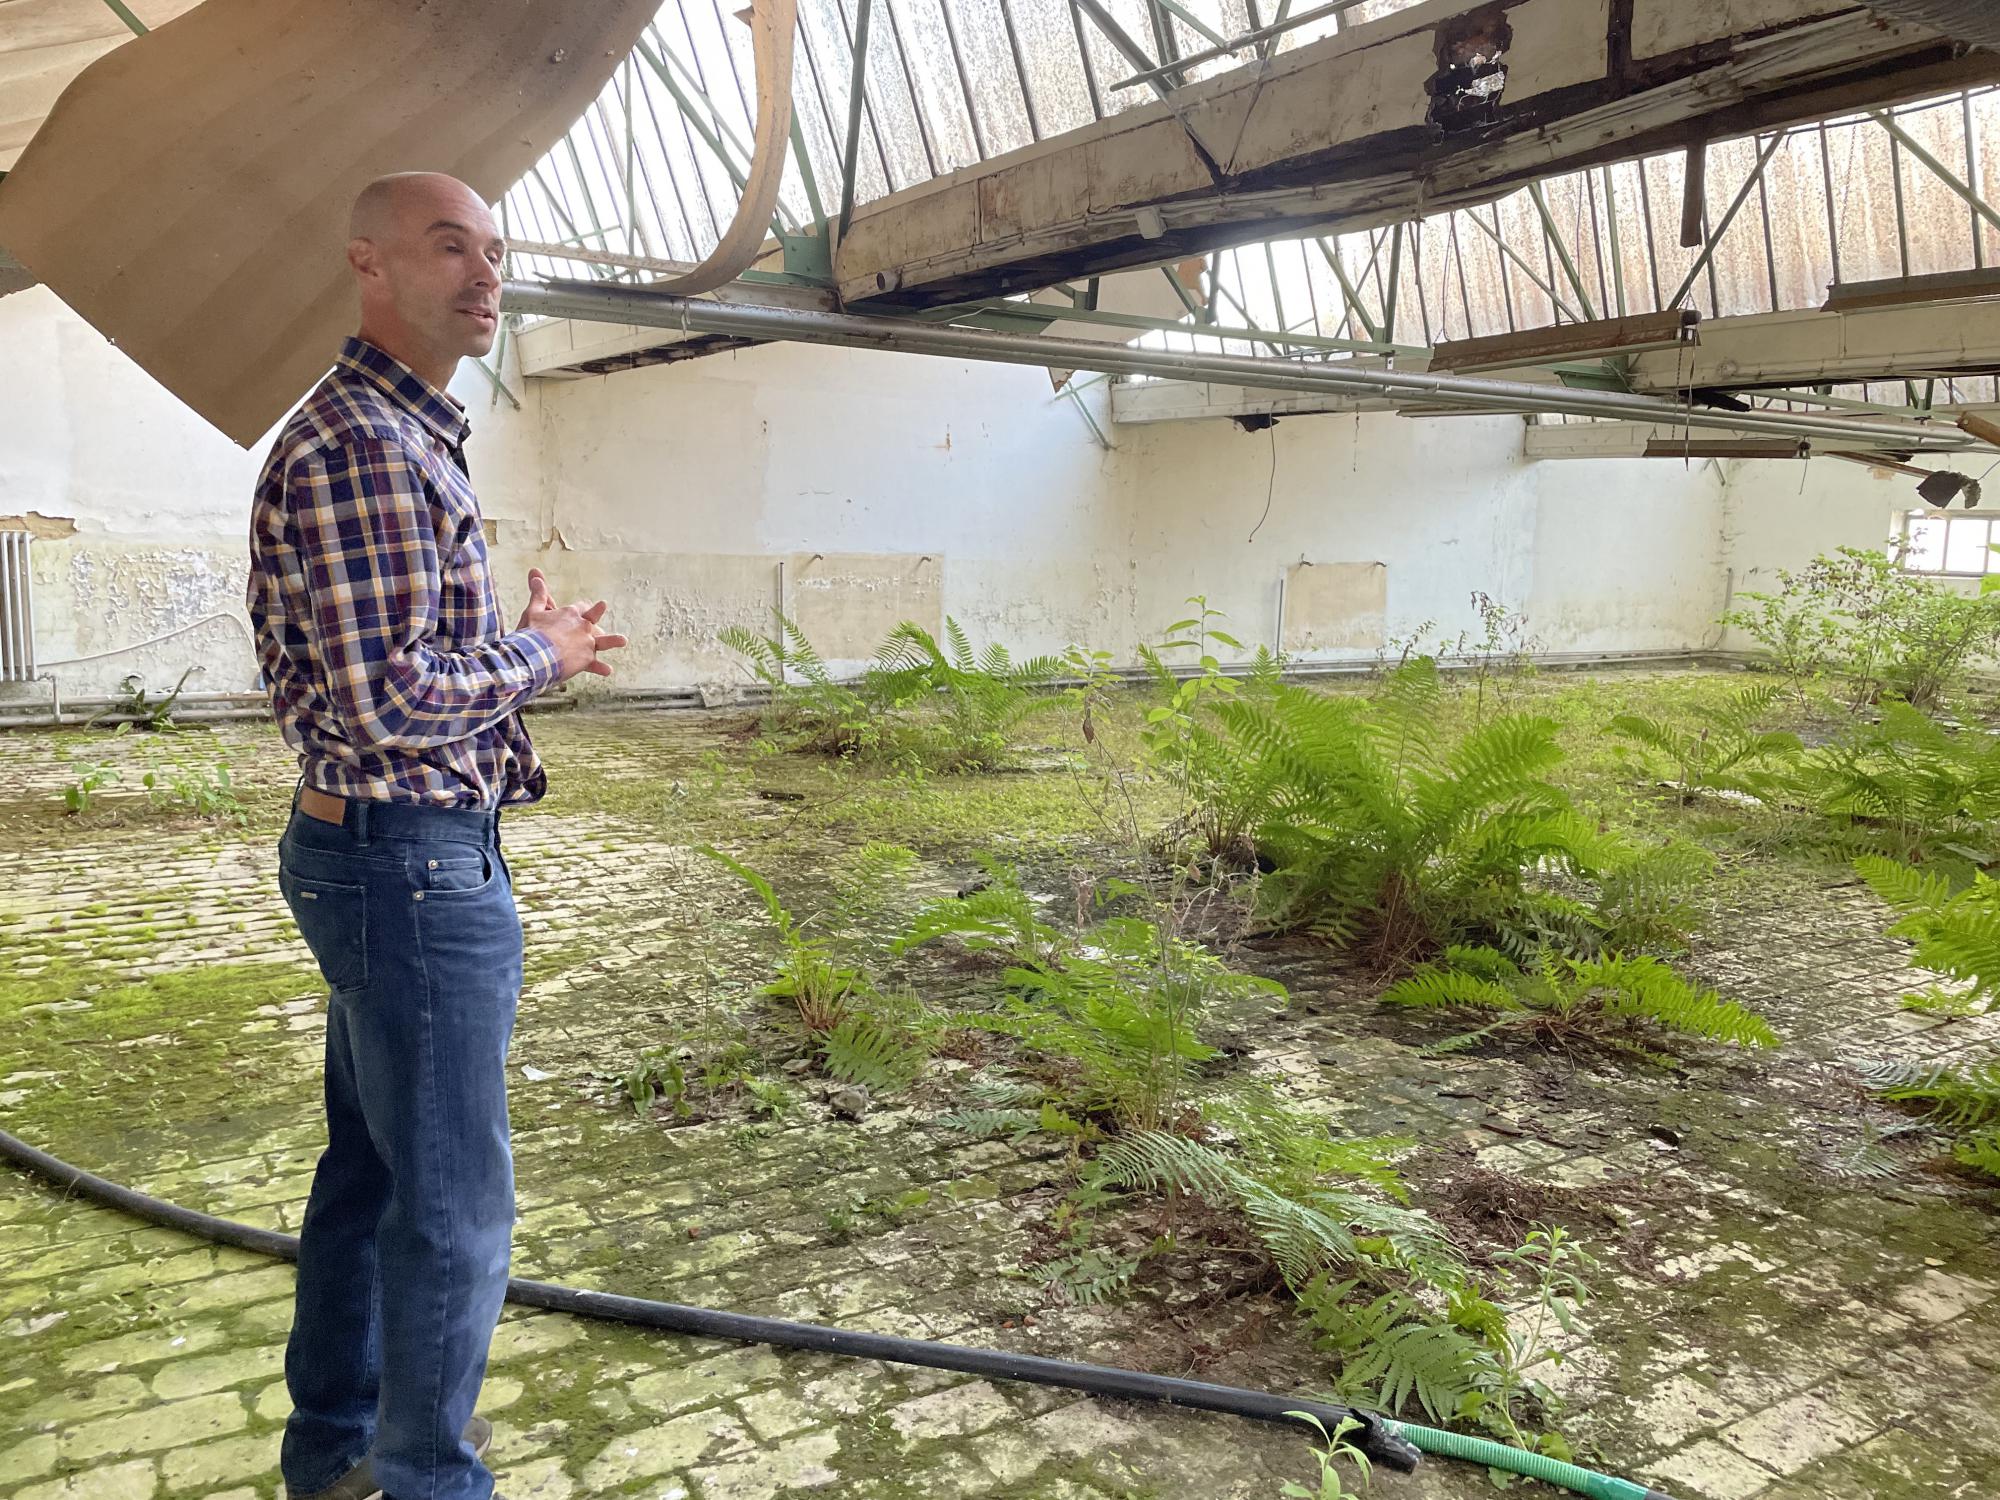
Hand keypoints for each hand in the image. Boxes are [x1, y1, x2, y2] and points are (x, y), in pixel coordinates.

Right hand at [520, 567, 627, 682]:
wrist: (535, 655)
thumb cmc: (532, 632)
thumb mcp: (533, 610)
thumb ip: (538, 593)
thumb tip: (535, 572)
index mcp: (570, 614)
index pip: (579, 608)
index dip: (581, 607)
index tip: (584, 606)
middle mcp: (582, 626)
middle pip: (592, 618)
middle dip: (597, 612)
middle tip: (603, 606)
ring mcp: (587, 643)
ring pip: (603, 641)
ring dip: (613, 640)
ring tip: (623, 640)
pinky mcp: (586, 659)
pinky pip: (596, 665)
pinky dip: (601, 668)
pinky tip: (608, 670)